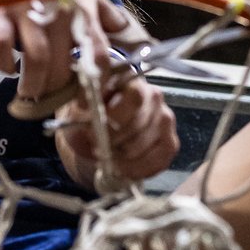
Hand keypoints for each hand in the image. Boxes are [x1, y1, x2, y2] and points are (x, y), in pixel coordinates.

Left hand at [56, 72, 179, 184]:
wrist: (95, 139)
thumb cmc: (87, 118)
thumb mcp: (78, 107)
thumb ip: (86, 97)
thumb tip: (91, 91)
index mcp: (130, 80)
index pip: (134, 97)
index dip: (113, 117)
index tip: (92, 129)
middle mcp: (154, 95)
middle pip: (138, 124)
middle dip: (112, 140)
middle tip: (96, 145)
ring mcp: (165, 118)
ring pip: (144, 145)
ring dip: (121, 156)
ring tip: (107, 154)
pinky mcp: (170, 143)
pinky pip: (156, 161)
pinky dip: (135, 169)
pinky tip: (121, 166)